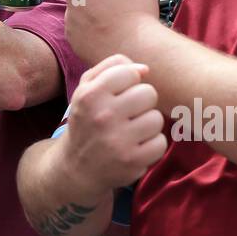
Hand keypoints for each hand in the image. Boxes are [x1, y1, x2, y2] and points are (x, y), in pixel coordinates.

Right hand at [57, 53, 166, 195]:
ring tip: (132, 130)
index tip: (121, 93)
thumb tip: (145, 69)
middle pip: (148, 93)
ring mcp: (117, 141)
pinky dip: (152, 145)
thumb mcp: (86, 89)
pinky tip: (137, 146)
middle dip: (142, 102)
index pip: (130, 72)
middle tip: (129, 113)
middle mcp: (102, 116)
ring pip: (156, 119)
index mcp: (90, 95)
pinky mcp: (131, 161)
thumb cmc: (87, 120)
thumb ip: (112, 67)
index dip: (130, 81)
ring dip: (147, 124)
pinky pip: (160, 143)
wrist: (76, 167)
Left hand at [65, 0, 158, 64]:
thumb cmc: (139, 14)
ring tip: (117, 20)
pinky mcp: (72, 35)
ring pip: (87, 4)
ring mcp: (70, 16)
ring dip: (99, 8)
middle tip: (124, 5)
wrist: (135, 49)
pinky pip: (83, 24)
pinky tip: (110, 31)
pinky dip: (94, 27)